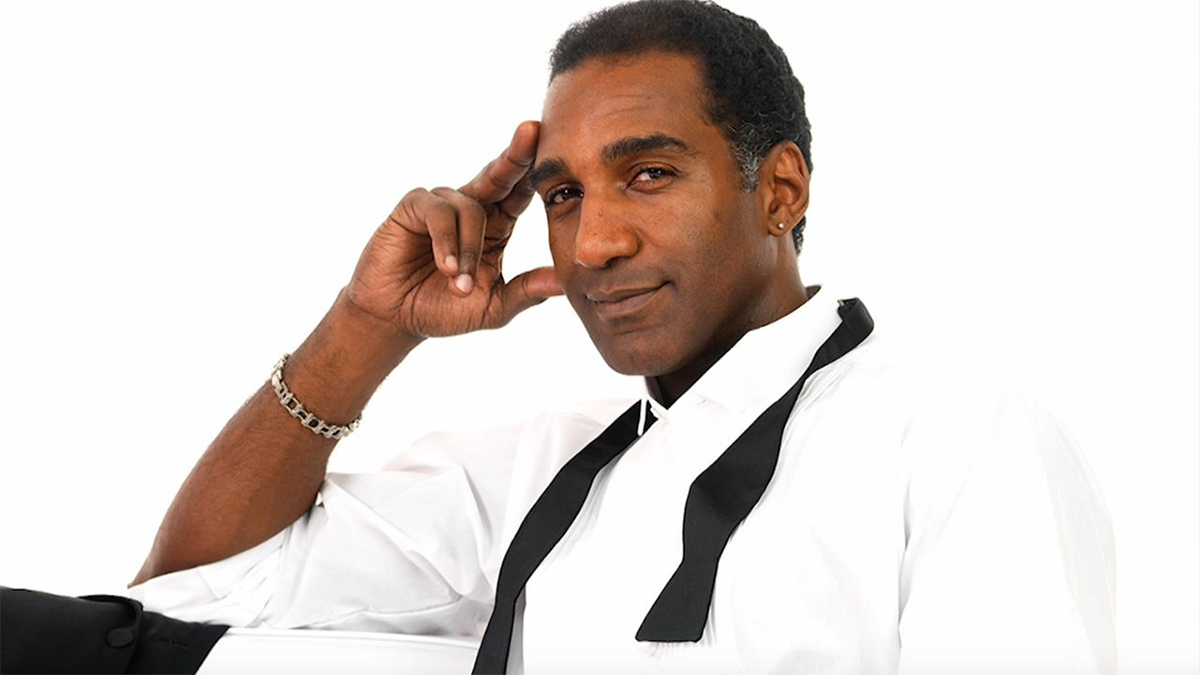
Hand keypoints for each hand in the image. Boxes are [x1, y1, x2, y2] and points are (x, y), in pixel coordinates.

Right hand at [346, 121, 562, 339]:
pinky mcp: (414, 206)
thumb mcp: (494, 307)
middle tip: (532, 131)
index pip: (522, 192)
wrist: (397, 318)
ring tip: (459, 286)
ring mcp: (442, 203)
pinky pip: (439, 213)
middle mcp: (472, 206)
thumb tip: (565, 283)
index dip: (536, 171)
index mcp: (498, 224)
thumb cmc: (445, 309)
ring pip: (470, 208)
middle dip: (517, 154)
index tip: (562, 151)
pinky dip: (447, 242)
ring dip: (469, 250)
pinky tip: (447, 267)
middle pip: (500, 174)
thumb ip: (528, 291)